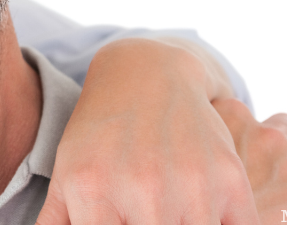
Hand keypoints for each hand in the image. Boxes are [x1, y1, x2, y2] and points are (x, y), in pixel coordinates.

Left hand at [36, 38, 257, 224]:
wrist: (149, 75)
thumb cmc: (99, 134)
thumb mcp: (67, 176)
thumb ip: (55, 223)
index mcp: (92, 193)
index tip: (113, 224)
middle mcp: (142, 192)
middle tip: (142, 217)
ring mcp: (191, 187)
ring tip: (169, 216)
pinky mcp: (231, 180)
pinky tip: (203, 216)